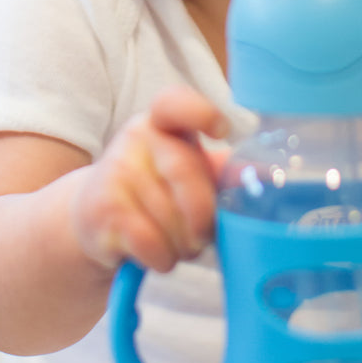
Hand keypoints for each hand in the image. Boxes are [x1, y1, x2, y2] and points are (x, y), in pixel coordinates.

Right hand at [71, 86, 228, 272]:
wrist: (93, 218)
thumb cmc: (155, 194)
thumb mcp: (187, 172)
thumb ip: (223, 171)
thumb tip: (268, 173)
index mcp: (164, 123)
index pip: (174, 103)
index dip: (200, 112)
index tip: (222, 130)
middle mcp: (136, 139)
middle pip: (187, 174)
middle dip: (203, 216)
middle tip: (201, 235)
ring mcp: (116, 170)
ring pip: (172, 218)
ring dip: (183, 246)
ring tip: (172, 242)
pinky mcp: (103, 209)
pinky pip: (153, 244)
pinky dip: (162, 259)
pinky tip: (153, 253)